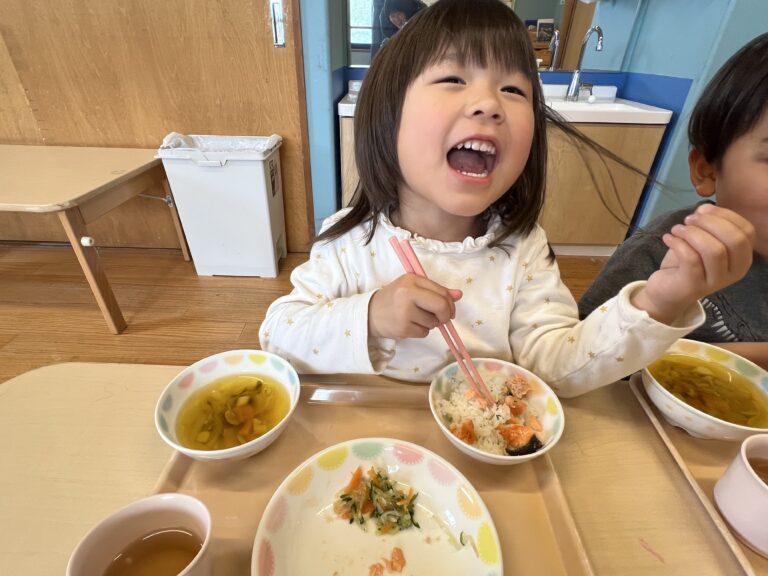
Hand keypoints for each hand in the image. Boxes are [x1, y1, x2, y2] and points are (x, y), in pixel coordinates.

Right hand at [368, 274, 461, 339]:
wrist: (370, 313)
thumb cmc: (395, 298)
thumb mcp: (413, 288)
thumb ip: (436, 290)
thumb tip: (459, 295)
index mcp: (411, 280)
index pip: (441, 292)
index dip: (450, 303)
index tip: (448, 309)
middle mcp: (407, 294)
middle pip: (441, 306)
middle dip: (445, 315)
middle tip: (442, 319)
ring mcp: (404, 312)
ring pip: (433, 322)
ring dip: (430, 323)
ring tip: (416, 318)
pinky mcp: (402, 328)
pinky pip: (424, 333)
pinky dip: (421, 331)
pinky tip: (410, 325)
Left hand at [632, 204, 754, 323]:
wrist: (667, 292)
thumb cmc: (688, 263)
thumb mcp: (701, 240)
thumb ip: (707, 224)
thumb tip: (704, 208)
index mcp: (742, 258)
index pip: (746, 231)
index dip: (725, 215)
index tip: (702, 210)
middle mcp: (734, 271)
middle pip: (735, 239)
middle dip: (710, 223)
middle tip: (688, 220)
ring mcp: (716, 281)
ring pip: (714, 250)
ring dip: (692, 233)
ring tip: (676, 229)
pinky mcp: (694, 286)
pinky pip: (691, 259)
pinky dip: (678, 243)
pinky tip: (668, 238)